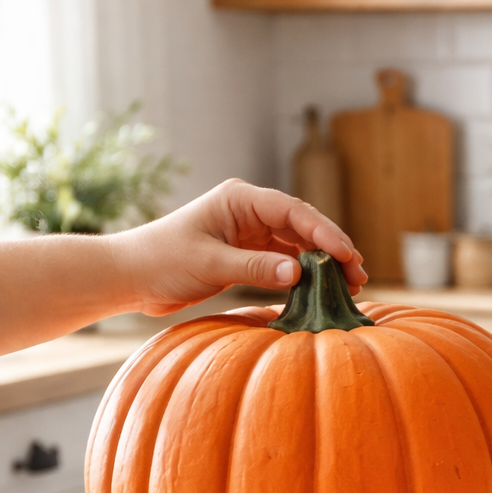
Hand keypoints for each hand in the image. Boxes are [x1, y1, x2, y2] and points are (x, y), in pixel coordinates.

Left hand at [113, 179, 365, 314]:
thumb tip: (297, 274)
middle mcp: (250, 212)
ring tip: (349, 286)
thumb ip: (253, 268)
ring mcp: (250, 233)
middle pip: (303, 227)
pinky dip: (304, 277)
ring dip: (322, 265)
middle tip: (358, 276)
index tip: (346, 255)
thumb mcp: (209, 264)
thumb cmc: (162, 261)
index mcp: (240, 200)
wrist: (132, 276)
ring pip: (298, 245)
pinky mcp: (248, 255)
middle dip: (332, 250)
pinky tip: (321, 292)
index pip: (293, 211)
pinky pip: (285, 262)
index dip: (324, 232)